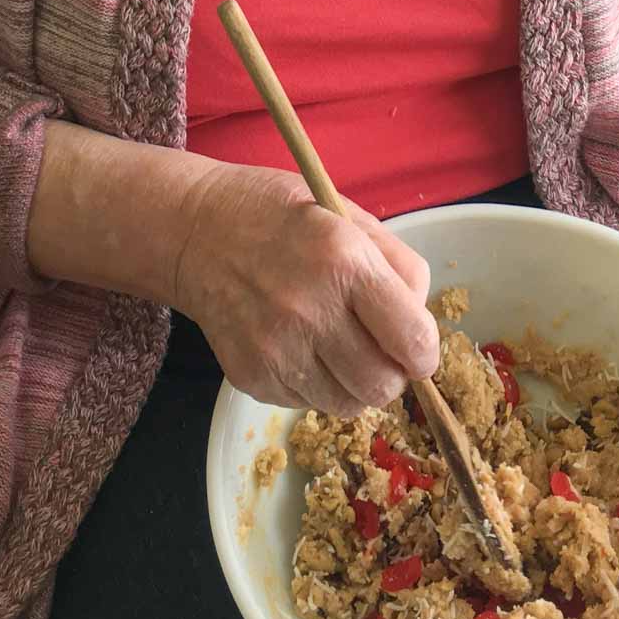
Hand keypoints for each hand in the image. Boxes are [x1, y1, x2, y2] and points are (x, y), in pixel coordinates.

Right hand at [173, 162, 440, 415]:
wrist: (193, 231)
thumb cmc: (276, 214)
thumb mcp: (344, 212)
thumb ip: (395, 262)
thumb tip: (421, 316)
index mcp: (343, 262)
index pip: (412, 340)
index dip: (425, 352)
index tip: (418, 346)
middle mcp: (310, 312)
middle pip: (383, 386)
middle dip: (393, 374)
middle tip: (380, 348)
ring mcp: (277, 350)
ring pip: (348, 405)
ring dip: (354, 383)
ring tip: (337, 344)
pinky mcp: (251, 376)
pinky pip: (307, 402)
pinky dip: (315, 383)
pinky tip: (300, 344)